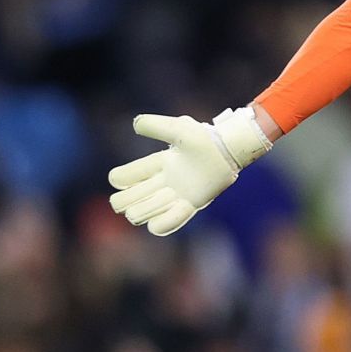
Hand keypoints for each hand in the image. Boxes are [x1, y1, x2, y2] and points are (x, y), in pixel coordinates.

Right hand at [107, 109, 271, 236]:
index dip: (122, 178)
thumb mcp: (178, 129)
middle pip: (123, 202)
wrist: (229, 152)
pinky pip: (163, 226)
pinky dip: (164, 222)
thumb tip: (135, 126)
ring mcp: (173, 197)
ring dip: (147, 209)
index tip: (136, 174)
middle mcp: (160, 183)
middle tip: (148, 192)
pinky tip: (177, 209)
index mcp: (155, 165)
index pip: (121, 178)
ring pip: (139, 215)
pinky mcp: (189, 206)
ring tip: (167, 196)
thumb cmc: (205, 139)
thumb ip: (156, 126)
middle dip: (127, 201)